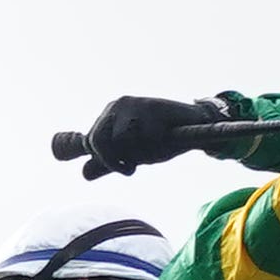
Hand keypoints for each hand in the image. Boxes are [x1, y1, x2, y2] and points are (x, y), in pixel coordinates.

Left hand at [73, 92, 219, 177]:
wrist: (196, 126)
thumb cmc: (162, 140)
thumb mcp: (131, 154)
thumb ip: (108, 163)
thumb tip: (83, 174)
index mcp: (109, 115)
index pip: (89, 142)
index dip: (104, 160)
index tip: (125, 167)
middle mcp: (118, 106)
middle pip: (99, 141)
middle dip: (114, 160)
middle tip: (132, 167)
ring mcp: (135, 105)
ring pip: (121, 140)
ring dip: (139, 152)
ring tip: (153, 149)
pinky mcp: (152, 107)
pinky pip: (146, 137)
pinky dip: (157, 145)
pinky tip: (166, 139)